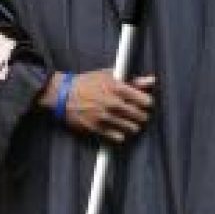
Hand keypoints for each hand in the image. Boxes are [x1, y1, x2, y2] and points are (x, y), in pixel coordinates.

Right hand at [40, 70, 155, 142]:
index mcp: (117, 88)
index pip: (146, 101)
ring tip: (126, 121)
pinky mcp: (97, 129)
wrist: (63, 95)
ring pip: (132, 128)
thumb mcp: (108, 76)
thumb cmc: (87, 83)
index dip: (146, 102)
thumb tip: (151, 80)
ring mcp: (105, 118)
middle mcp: (113, 104)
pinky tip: (116, 127)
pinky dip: (120, 134)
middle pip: (141, 116)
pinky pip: (119, 138)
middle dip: (141, 115)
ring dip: (132, 125)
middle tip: (135, 112)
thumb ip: (132, 80)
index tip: (143, 103)